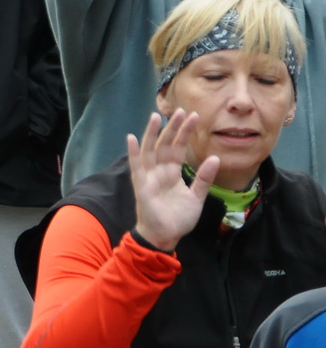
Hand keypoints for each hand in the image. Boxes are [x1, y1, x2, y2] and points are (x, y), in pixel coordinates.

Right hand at [128, 110, 215, 251]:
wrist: (166, 236)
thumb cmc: (178, 218)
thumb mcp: (197, 197)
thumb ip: (204, 178)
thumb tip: (215, 158)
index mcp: (172, 172)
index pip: (178, 148)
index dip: (185, 133)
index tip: (192, 116)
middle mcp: (159, 170)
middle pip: (166, 144)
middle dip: (173, 128)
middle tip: (181, 111)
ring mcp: (149, 176)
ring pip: (151, 150)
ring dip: (153, 134)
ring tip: (157, 117)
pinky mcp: (141, 185)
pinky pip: (136, 166)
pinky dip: (133, 152)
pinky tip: (132, 138)